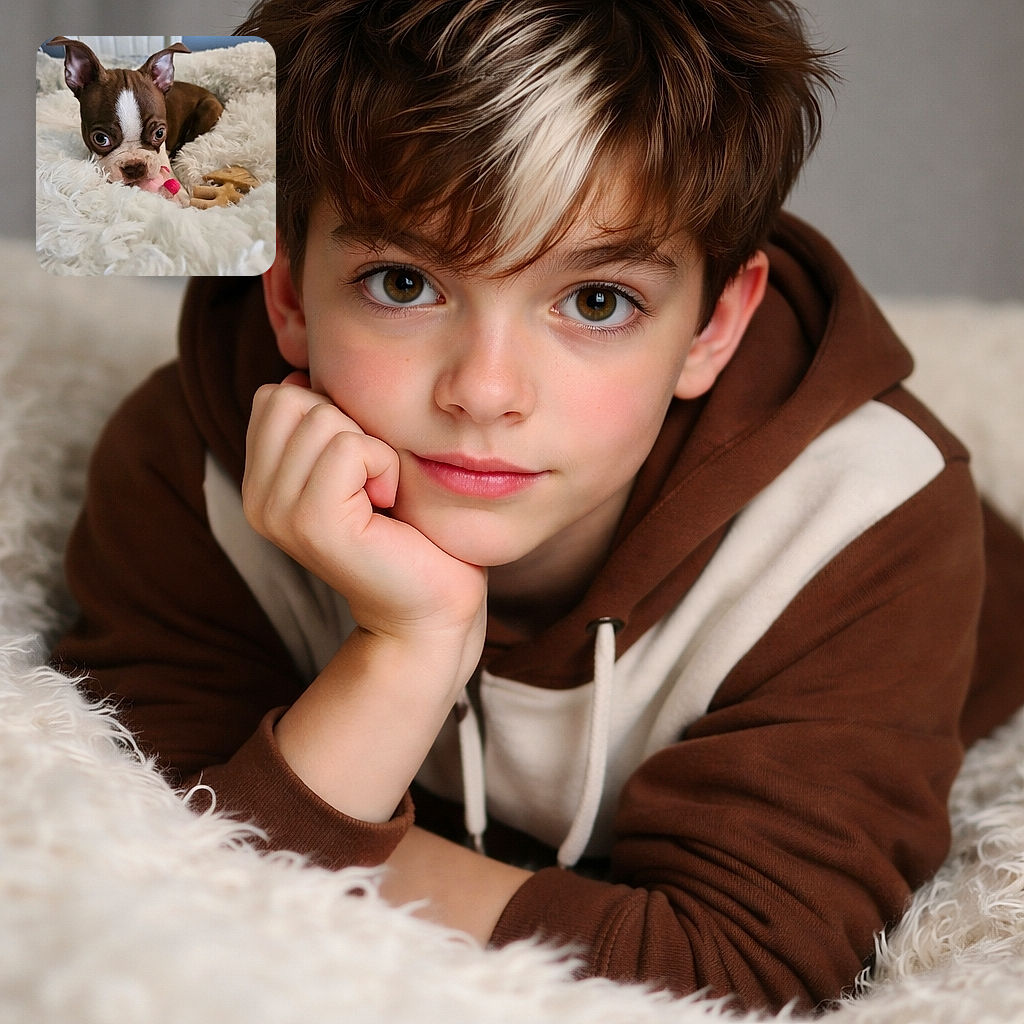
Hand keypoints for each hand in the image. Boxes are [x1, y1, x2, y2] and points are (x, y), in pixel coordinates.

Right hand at [243, 374, 486, 682]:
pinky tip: (387, 504)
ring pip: (322, 419)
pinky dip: (382, 465)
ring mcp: (278, 513)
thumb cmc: (410, 528)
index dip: (331, 415)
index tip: (360, 468)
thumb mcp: (360, 461)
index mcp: (262, 481)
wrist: (433, 602)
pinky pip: (348, 448)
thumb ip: (325, 421)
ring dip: (371, 448)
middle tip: (372, 482)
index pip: (275, 395)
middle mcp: (258, 498)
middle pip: (292, 399)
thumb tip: (297, 374)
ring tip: (380, 495)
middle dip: (348, 426)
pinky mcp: (312, 524)